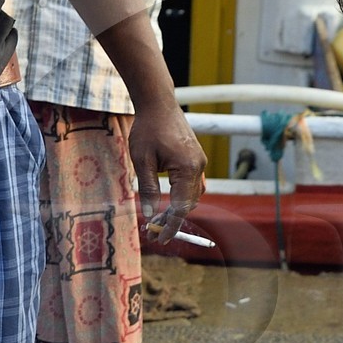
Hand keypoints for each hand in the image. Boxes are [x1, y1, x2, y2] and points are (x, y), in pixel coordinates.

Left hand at [130, 94, 204, 245]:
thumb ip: (149, 189)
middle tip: (152, 230)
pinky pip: (193, 184)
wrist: (158, 103)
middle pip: (189, 203)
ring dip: (178, 208)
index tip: (160, 239)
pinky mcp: (196, 158)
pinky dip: (183, 195)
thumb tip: (150, 215)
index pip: (181, 207)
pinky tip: (169, 199)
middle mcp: (198, 167)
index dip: (171, 226)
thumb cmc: (148, 129)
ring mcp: (200, 162)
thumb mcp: (142, 161)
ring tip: (158, 218)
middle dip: (172, 219)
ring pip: (192, 195)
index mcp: (187, 169)